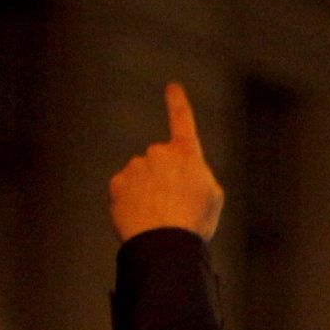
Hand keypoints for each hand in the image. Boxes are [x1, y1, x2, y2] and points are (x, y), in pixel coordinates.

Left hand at [109, 82, 224, 241]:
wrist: (165, 242)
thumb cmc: (193, 224)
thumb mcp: (212, 197)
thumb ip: (198, 176)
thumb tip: (181, 174)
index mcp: (187, 154)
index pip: (182, 121)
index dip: (178, 103)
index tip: (172, 87)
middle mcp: (159, 153)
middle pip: (159, 162)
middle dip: (163, 179)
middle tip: (173, 207)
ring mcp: (136, 167)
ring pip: (140, 177)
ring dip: (146, 192)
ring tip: (158, 218)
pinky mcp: (117, 183)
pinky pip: (124, 190)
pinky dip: (130, 202)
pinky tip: (141, 218)